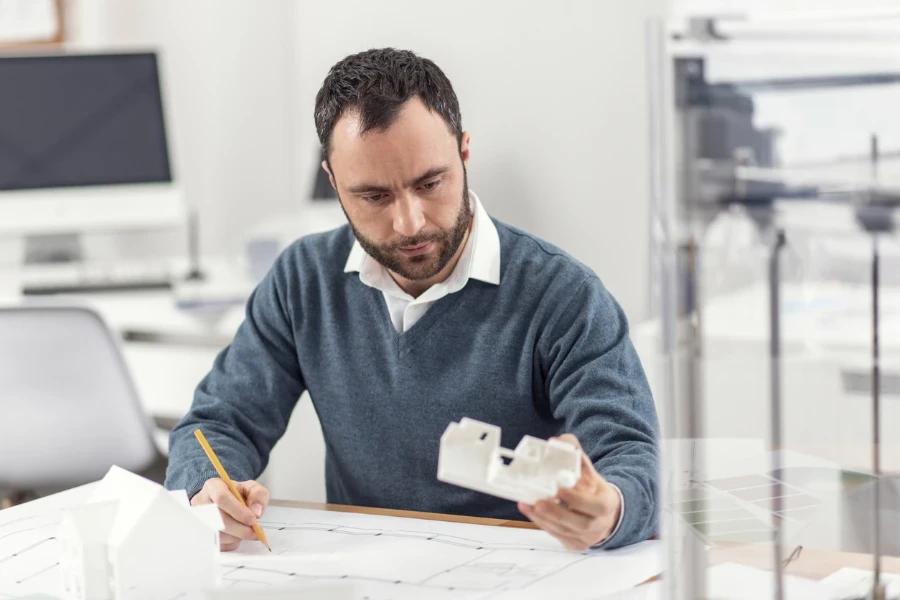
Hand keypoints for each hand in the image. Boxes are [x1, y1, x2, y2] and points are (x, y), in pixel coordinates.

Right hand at [191, 478, 269, 551]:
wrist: (224, 502)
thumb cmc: (236, 494)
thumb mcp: (251, 488)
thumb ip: (258, 494)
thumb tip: (257, 512)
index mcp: (213, 487)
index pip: (221, 498)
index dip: (238, 511)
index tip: (253, 519)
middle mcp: (201, 503)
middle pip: (219, 519)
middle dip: (241, 529)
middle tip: (255, 532)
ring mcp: (199, 520)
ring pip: (218, 534)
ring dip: (237, 537)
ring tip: (246, 531)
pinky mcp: (202, 535)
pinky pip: (218, 545)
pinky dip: (232, 543)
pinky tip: (237, 535)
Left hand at [517, 434, 620, 550]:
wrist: (608, 515)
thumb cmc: (595, 490)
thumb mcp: (590, 471)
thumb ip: (576, 455)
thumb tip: (559, 440)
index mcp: (605, 506)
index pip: (593, 506)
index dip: (577, 500)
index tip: (560, 491)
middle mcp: (598, 526)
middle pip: (577, 523)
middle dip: (556, 513)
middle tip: (538, 502)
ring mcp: (586, 538)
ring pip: (564, 531)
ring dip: (543, 518)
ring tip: (527, 504)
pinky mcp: (575, 544)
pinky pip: (558, 536)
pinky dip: (543, 524)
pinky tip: (531, 512)